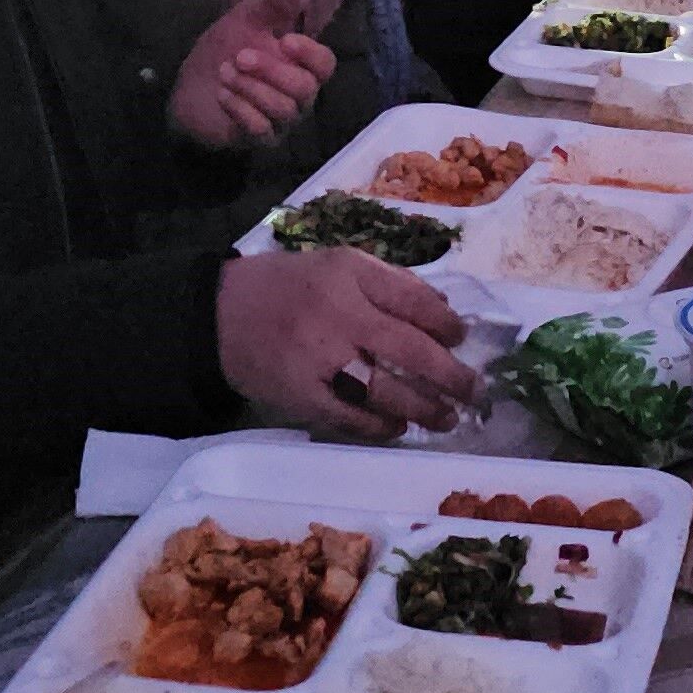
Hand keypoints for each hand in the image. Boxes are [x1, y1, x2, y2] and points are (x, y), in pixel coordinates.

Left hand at [171, 0, 334, 148]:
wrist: (190, 83)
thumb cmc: (226, 49)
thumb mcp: (247, 18)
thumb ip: (274, 5)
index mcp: (301, 65)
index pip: (325, 65)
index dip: (310, 53)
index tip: (284, 40)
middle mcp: (299, 96)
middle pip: (306, 88)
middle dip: (272, 70)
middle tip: (240, 56)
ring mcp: (281, 120)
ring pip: (284, 109)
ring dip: (251, 88)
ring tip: (225, 73)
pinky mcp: (259, 139)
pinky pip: (261, 129)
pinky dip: (240, 109)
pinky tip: (222, 94)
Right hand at [216, 249, 479, 440]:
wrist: (218, 315)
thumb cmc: (287, 287)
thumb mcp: (337, 264)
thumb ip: (389, 282)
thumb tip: (443, 308)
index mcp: (349, 274)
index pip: (414, 300)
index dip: (447, 324)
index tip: (461, 338)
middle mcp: (337, 313)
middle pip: (410, 349)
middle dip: (450, 375)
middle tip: (474, 391)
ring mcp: (319, 358)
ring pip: (386, 389)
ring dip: (424, 409)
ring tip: (446, 418)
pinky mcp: (300, 394)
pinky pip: (350, 417)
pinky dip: (379, 426)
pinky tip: (398, 428)